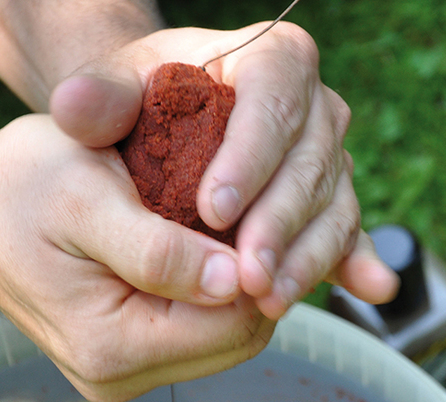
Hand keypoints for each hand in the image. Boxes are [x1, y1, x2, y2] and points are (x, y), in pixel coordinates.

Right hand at [0, 114, 274, 401]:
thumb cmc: (23, 188)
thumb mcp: (89, 201)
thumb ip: (161, 251)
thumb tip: (235, 283)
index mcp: (110, 349)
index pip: (235, 326)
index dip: (260, 270)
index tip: (259, 212)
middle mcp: (119, 380)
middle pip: (237, 339)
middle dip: (251, 279)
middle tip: (245, 213)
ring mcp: (124, 378)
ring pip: (225, 338)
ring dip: (234, 287)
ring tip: (217, 228)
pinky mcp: (128, 363)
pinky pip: (199, 335)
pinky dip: (210, 295)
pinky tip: (196, 252)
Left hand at [49, 23, 398, 319]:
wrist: (171, 125)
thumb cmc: (145, 101)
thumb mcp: (116, 91)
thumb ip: (99, 100)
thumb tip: (75, 107)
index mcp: (273, 58)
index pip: (273, 101)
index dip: (250, 157)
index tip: (213, 210)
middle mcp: (316, 107)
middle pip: (310, 164)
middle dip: (277, 224)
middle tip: (244, 273)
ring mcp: (330, 159)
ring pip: (333, 208)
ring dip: (305, 259)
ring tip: (268, 299)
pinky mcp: (330, 206)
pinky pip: (348, 235)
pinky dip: (355, 264)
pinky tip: (369, 288)